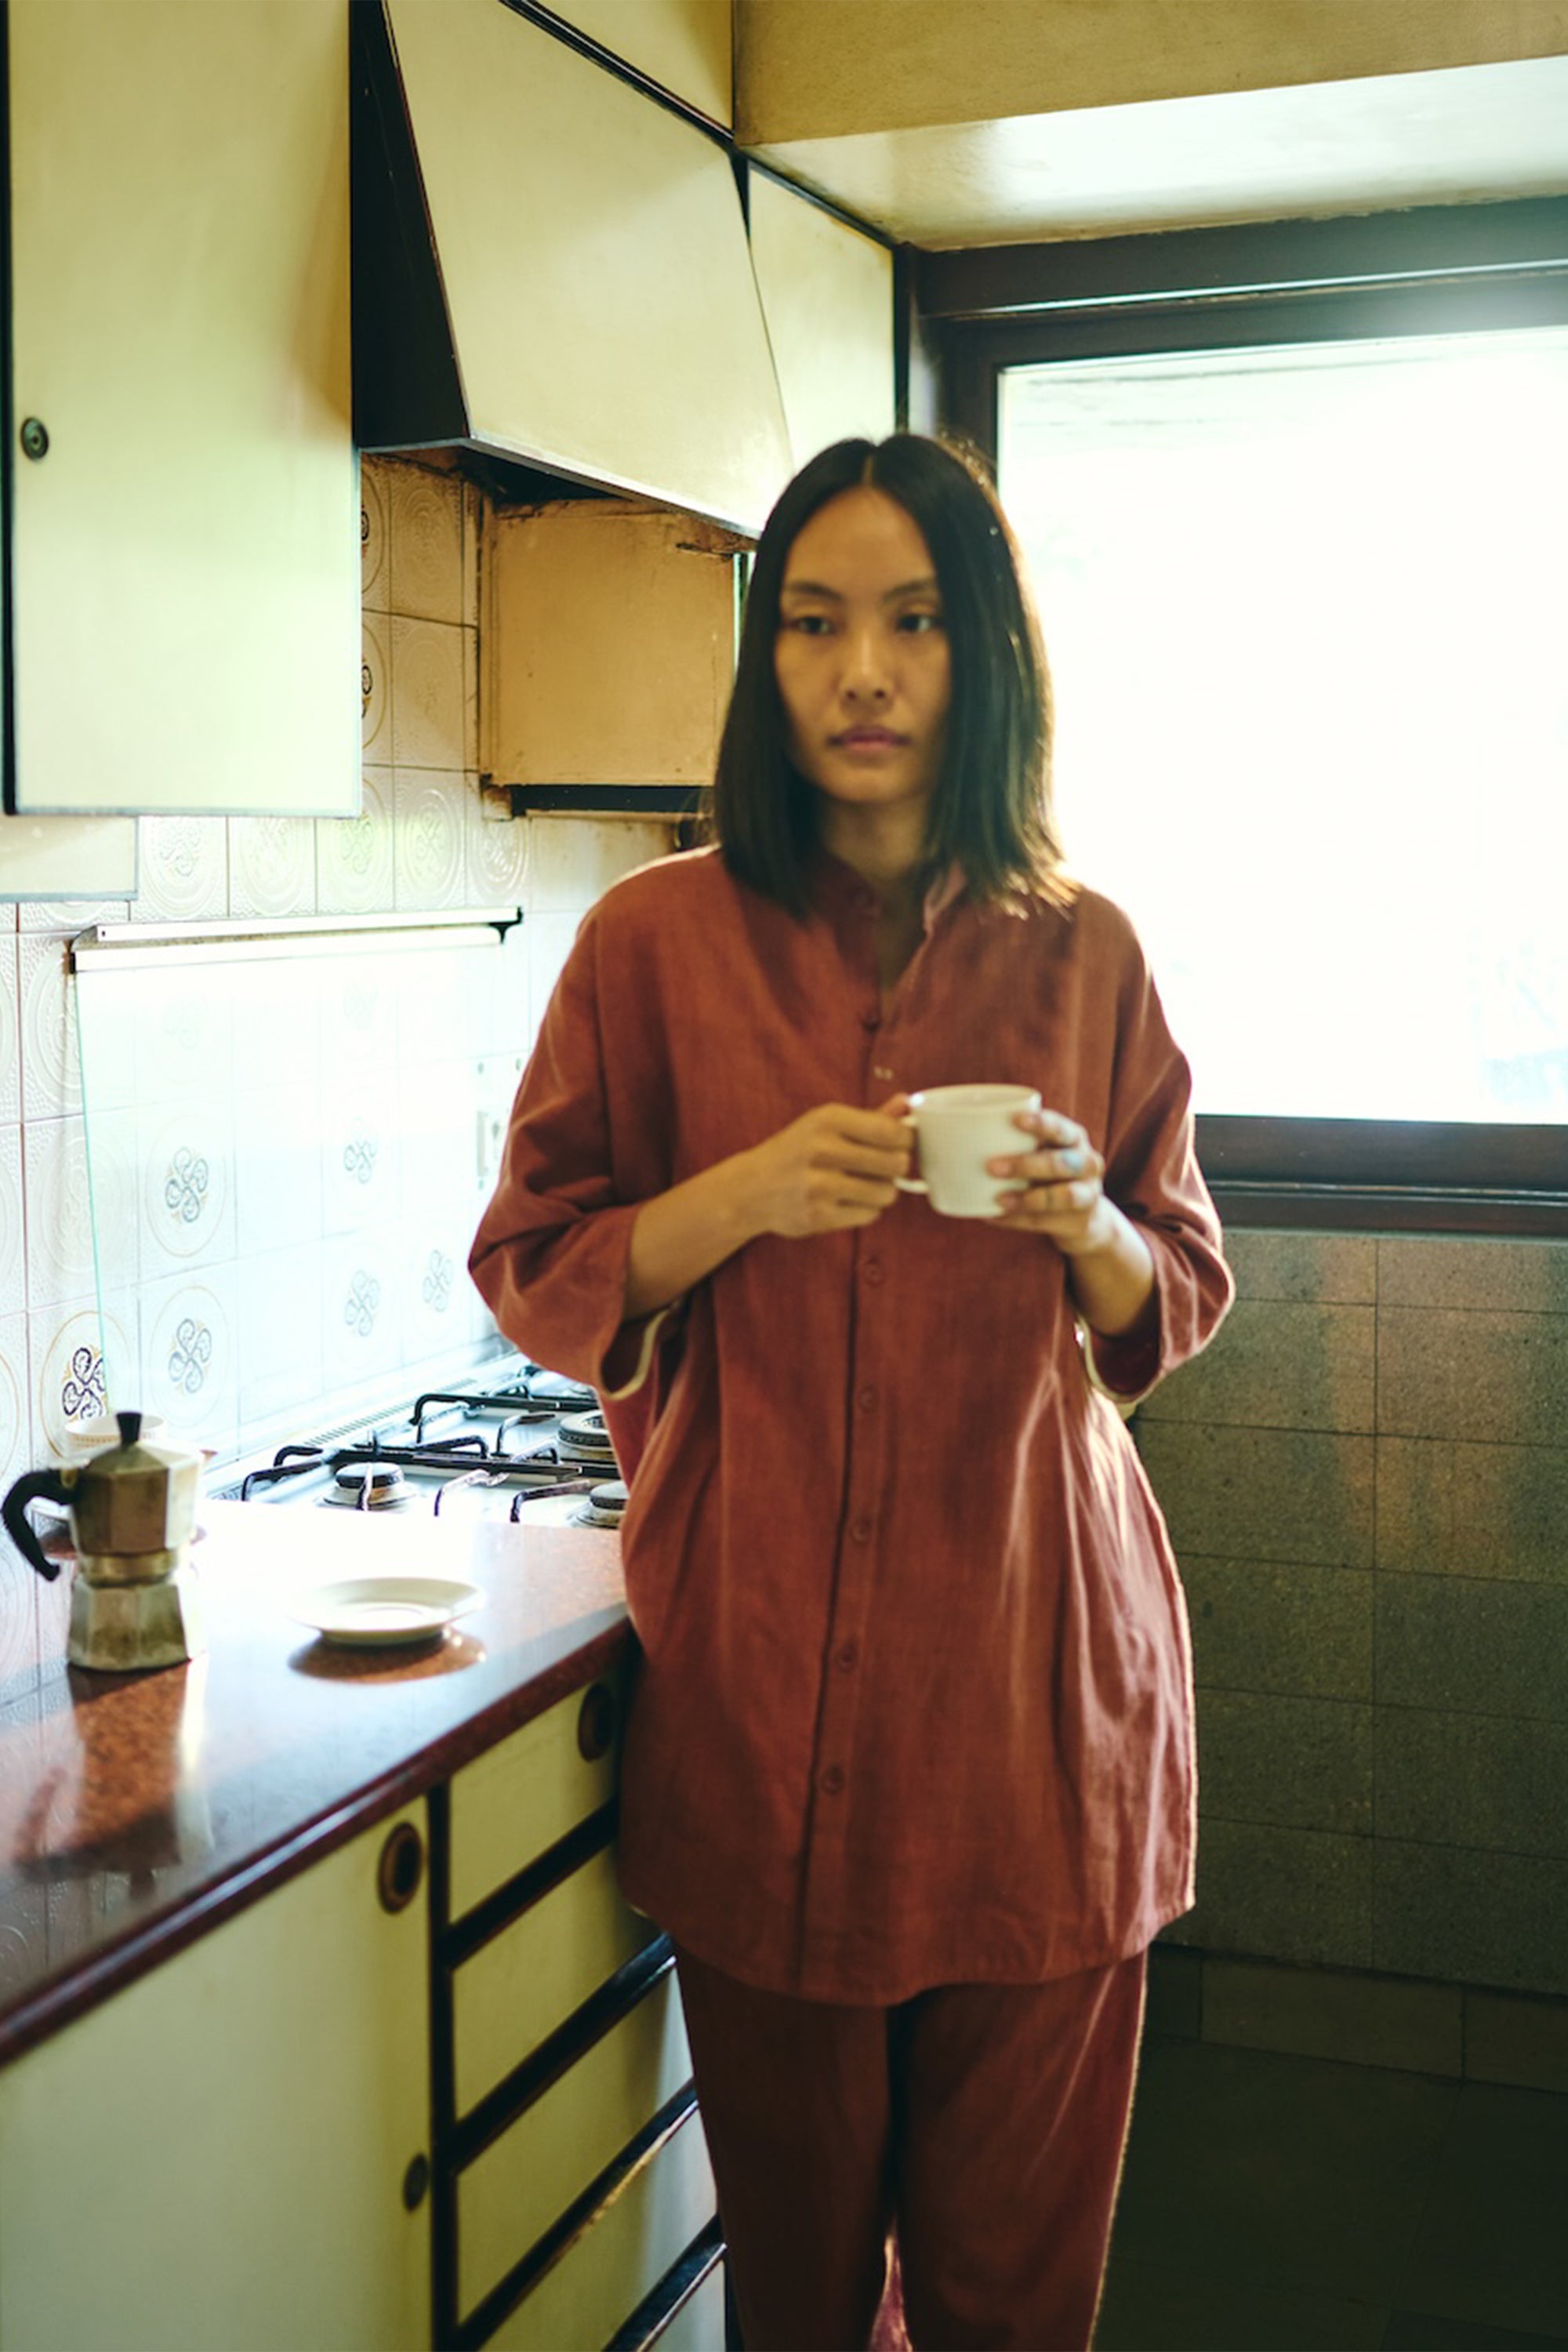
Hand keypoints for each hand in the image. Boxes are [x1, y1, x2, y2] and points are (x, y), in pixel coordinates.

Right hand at [735, 1096, 911, 1239]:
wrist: (750, 1188)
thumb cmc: (796, 1151)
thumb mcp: (826, 1125)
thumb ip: (869, 1117)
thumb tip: (906, 1104)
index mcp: (827, 1119)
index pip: (891, 1132)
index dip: (906, 1140)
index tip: (901, 1144)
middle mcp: (822, 1149)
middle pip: (895, 1163)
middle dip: (896, 1167)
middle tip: (883, 1167)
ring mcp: (819, 1185)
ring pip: (886, 1192)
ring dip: (882, 1191)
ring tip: (864, 1185)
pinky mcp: (818, 1216)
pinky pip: (869, 1215)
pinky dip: (865, 1210)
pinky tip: (847, 1201)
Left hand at [987, 1108, 1114, 1257]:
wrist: (1083, 1218)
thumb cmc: (1048, 1175)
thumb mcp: (1041, 1153)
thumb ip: (1012, 1142)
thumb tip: (945, 1134)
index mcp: (1074, 1138)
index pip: (1061, 1128)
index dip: (1041, 1124)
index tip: (1014, 1121)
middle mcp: (1088, 1163)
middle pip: (1060, 1162)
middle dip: (1026, 1164)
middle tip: (991, 1166)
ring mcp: (1089, 1194)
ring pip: (1062, 1196)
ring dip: (1027, 1198)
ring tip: (998, 1198)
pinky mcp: (1079, 1222)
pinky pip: (1046, 1222)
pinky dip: (1017, 1220)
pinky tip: (993, 1216)